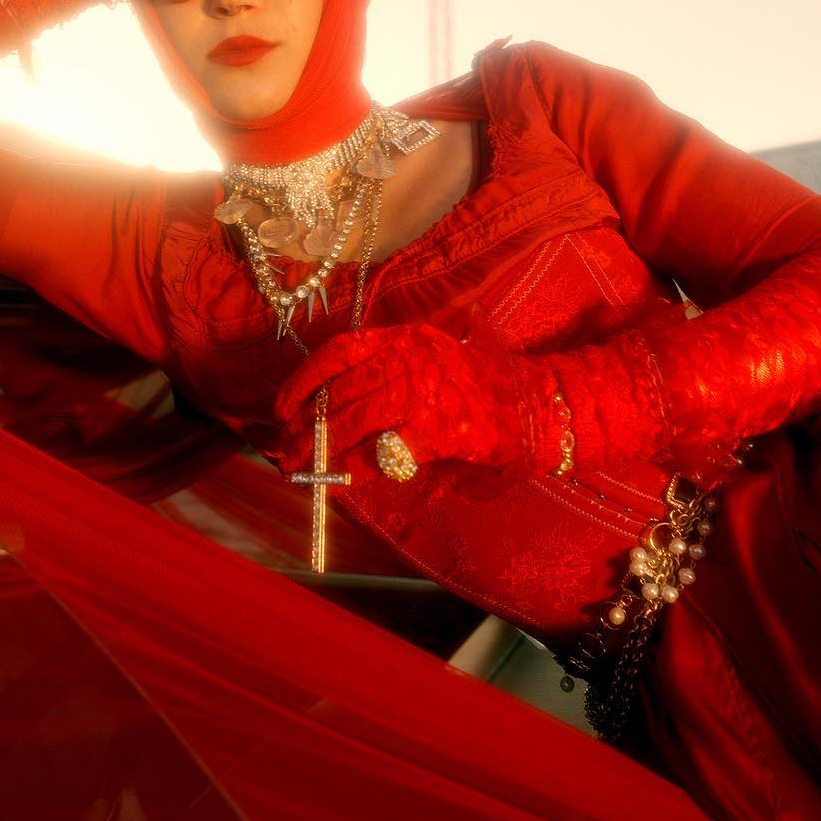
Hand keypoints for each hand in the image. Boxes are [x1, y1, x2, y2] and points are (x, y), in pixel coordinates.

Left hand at [273, 324, 545, 475]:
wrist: (538, 408)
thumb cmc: (481, 393)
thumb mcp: (430, 369)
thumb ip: (387, 385)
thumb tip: (332, 420)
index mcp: (406, 339)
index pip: (340, 350)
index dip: (304, 379)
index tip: (281, 407)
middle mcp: (411, 358)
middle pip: (341, 389)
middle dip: (306, 423)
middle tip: (286, 449)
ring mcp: (425, 391)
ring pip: (355, 419)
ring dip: (323, 448)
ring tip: (304, 468)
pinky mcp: (438, 429)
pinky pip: (383, 452)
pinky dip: (359, 470)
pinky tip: (346, 481)